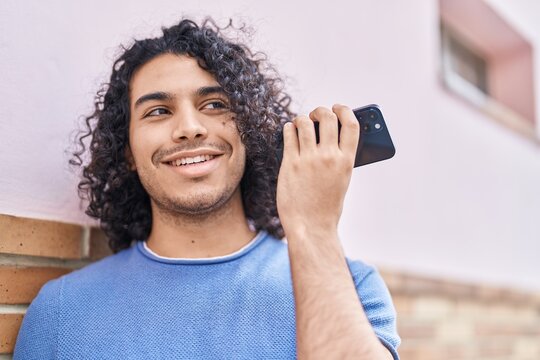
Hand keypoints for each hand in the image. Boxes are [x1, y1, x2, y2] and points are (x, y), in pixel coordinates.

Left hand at [276, 104, 359, 237]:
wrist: (310, 227)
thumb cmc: (327, 206)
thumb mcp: (342, 180)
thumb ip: (339, 158)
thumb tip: (330, 135)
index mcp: (346, 161)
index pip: (351, 125)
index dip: (345, 110)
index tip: (339, 108)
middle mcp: (328, 157)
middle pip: (328, 117)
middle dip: (321, 111)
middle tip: (316, 114)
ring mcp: (308, 159)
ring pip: (304, 122)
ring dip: (303, 119)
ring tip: (301, 123)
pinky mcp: (290, 163)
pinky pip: (289, 134)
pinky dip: (289, 128)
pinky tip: (290, 130)